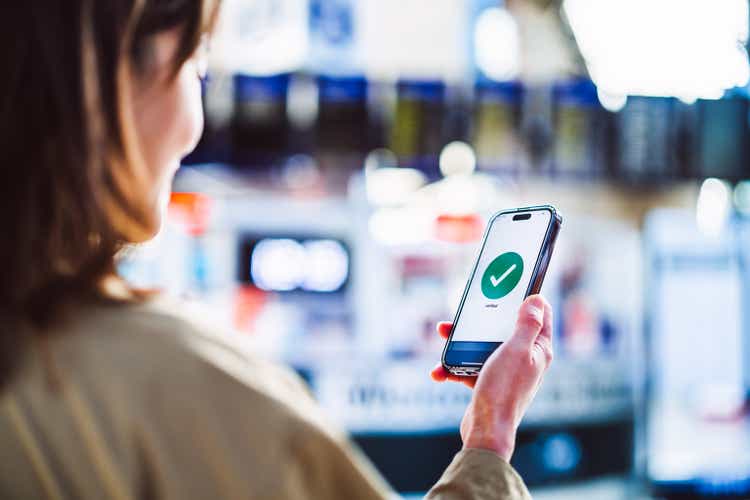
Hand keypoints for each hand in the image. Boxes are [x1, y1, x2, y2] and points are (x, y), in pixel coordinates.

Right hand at [430, 295, 553, 460]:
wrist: (485, 430)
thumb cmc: (504, 390)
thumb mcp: (516, 350)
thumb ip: (527, 324)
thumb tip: (537, 299)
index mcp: (538, 349)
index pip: (540, 314)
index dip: (528, 296)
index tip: (511, 282)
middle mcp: (524, 359)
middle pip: (503, 327)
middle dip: (483, 317)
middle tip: (467, 307)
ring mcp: (505, 371)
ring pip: (482, 345)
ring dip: (461, 340)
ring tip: (443, 333)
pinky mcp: (487, 382)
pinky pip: (469, 367)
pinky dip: (453, 366)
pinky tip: (439, 370)